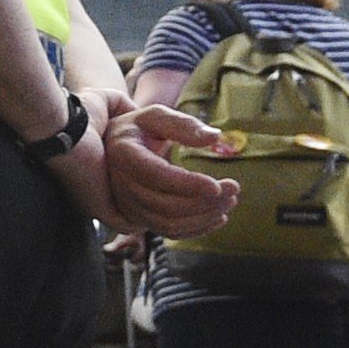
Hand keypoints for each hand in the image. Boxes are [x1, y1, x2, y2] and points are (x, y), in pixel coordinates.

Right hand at [80, 100, 238, 240]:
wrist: (114, 148)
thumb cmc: (139, 127)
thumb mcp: (156, 116)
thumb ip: (184, 125)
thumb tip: (215, 137)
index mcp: (125, 155)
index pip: (158, 176)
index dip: (189, 185)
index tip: (219, 185)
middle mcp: (121, 185)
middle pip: (166, 205)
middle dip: (205, 202)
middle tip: (233, 189)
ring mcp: (128, 205)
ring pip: (168, 223)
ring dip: (203, 217)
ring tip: (229, 202)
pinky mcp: (138, 218)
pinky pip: (167, 231)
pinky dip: (195, 229)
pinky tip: (218, 218)